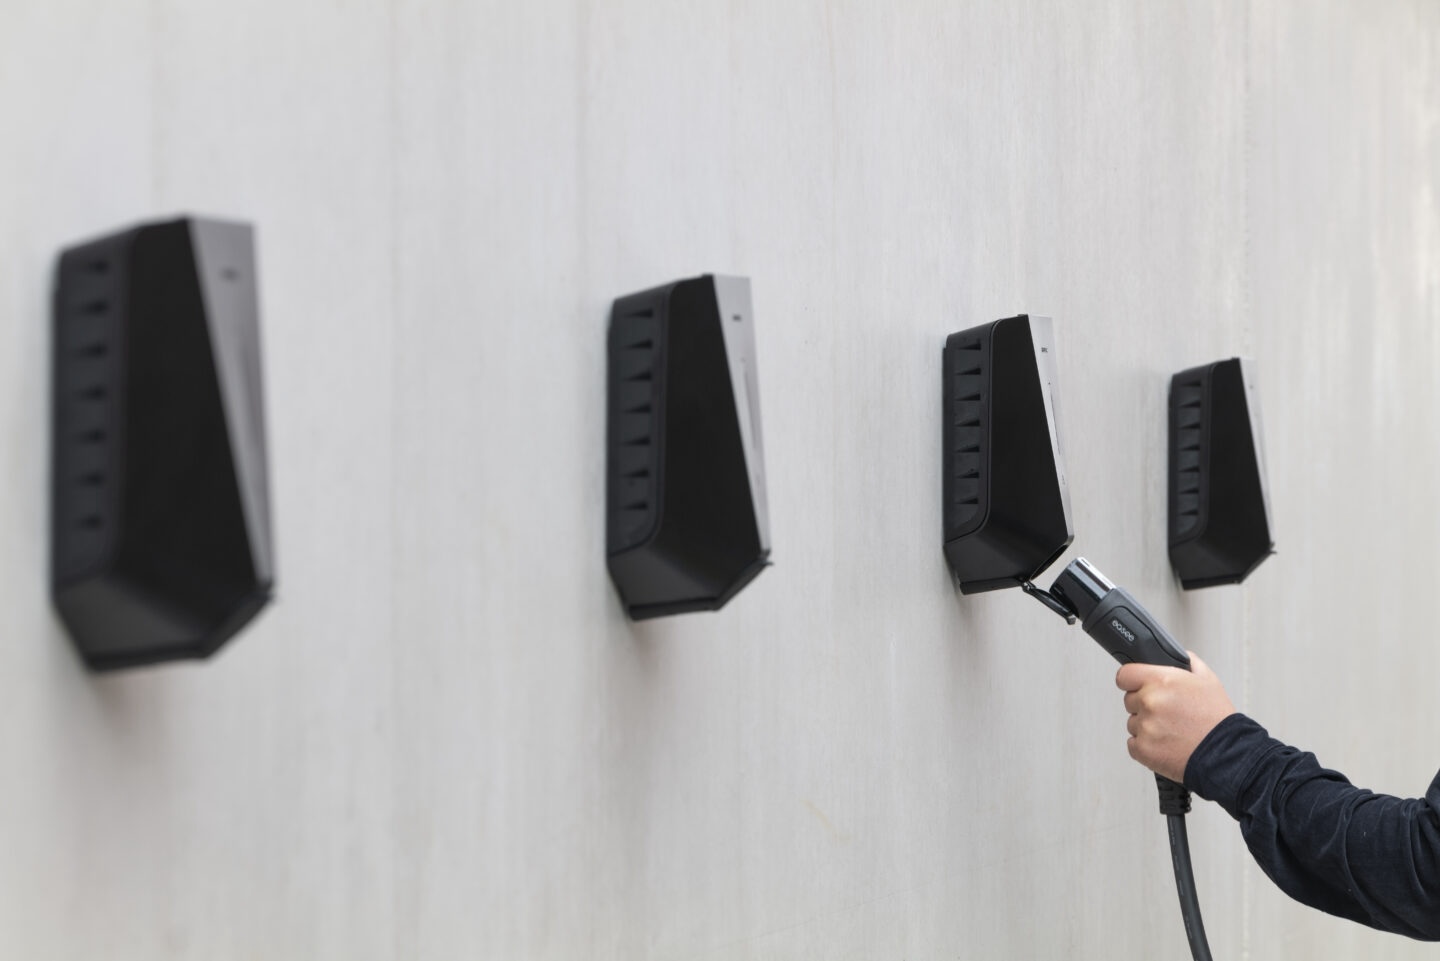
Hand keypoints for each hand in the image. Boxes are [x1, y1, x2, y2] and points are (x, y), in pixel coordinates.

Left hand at [1116, 652, 1235, 782]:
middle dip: (1144, 705)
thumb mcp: (1208, 680)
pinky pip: (1134, 744)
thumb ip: (1188, 662)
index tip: (1138, 686)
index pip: (1125, 675)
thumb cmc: (1217, 720)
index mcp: (1161, 680)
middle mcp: (1149, 701)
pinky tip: (1166, 744)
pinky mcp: (1143, 749)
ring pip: (1133, 723)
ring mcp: (1144, 727)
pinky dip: (1146, 746)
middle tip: (1168, 713)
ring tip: (1172, 730)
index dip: (1132, 680)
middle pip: (1130, 700)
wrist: (1227, 754)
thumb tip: (1178, 655)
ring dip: (1146, 726)